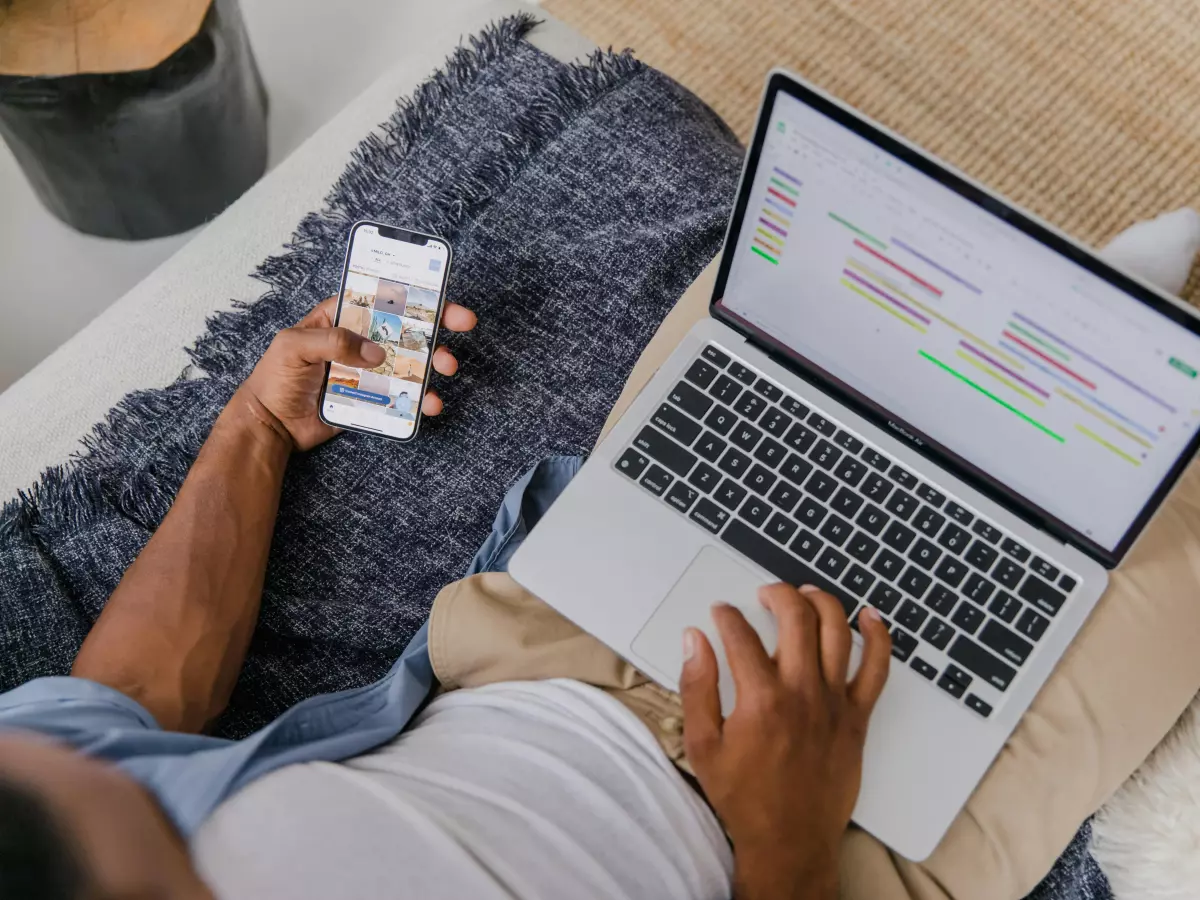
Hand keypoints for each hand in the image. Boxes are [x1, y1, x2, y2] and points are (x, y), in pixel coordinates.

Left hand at [239, 295, 477, 450]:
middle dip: (436, 325)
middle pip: (404, 328)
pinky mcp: (371, 399)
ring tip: (447, 368)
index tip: (439, 295)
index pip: (380, 298)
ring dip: (433, 363)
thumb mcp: (294, 347)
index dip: (412, 293)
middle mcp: (358, 342)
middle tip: (463, 323)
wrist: (270, 426)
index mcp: (340, 319)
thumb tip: (376, 352)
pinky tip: (430, 404)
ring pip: (409, 362)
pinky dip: (420, 399)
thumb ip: (333, 341)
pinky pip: (401, 396)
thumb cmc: (274, 379)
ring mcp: (367, 371)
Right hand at [680, 584, 890, 899]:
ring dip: (821, 601)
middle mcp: (802, 693)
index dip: (727, 616)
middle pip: (796, 618)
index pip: (741, 635)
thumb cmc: (745, 798)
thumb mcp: (703, 745)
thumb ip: (697, 687)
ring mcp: (834, 703)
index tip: (720, 613)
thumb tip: (694, 641)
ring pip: (837, 631)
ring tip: (805, 594)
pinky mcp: (857, 717)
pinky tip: (869, 617)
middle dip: (776, 594)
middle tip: (764, 594)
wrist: (790, 841)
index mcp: (761, 699)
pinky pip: (877, 668)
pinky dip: (878, 636)